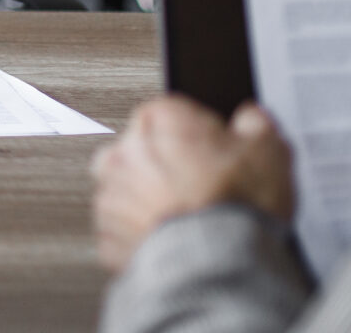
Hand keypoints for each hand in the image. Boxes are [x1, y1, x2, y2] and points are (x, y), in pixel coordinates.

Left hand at [91, 97, 294, 273]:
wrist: (218, 260)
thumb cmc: (236, 203)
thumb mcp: (269, 150)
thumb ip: (254, 124)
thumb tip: (250, 119)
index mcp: (159, 119)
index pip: (174, 116)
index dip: (199, 138)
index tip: (216, 155)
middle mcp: (124, 150)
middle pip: (145, 151)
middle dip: (169, 167)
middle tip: (204, 191)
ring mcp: (111, 193)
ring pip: (129, 190)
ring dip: (151, 202)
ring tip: (189, 221)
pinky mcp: (108, 232)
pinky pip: (124, 229)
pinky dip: (143, 235)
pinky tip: (172, 241)